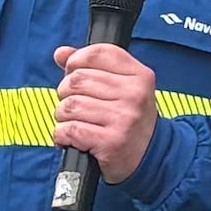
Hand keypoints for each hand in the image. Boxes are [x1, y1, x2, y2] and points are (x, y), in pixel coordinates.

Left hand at [49, 42, 155, 181]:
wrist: (148, 157)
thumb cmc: (130, 120)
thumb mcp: (121, 88)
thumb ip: (91, 67)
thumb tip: (61, 53)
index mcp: (140, 76)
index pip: (97, 53)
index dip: (76, 61)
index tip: (73, 73)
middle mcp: (134, 95)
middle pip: (78, 80)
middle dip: (66, 93)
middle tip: (75, 105)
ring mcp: (124, 118)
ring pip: (70, 105)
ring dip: (63, 116)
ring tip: (75, 123)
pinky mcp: (111, 142)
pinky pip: (70, 129)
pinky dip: (63, 135)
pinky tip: (72, 138)